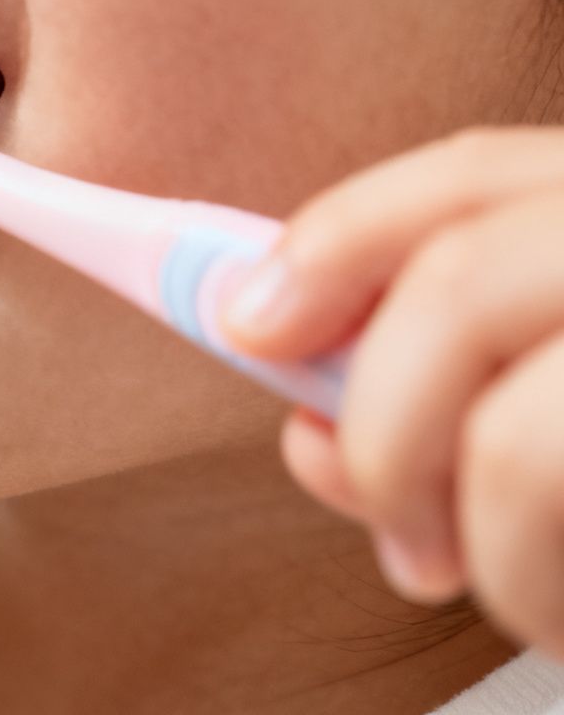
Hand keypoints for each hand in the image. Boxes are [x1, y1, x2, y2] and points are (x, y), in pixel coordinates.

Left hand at [224, 126, 563, 653]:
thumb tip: (309, 442)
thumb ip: (456, 386)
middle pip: (466, 289)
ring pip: (525, 448)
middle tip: (401, 545)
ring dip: (497, 560)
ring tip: (538, 607)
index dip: (337, 240)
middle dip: (387, 429)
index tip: (248, 324)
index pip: (475, 174)